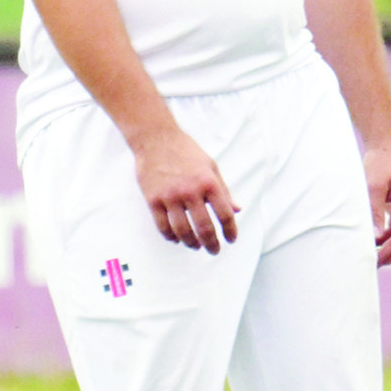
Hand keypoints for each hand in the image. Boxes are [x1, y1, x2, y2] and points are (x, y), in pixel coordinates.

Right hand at [130, 127, 239, 252]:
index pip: (224, 214)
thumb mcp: (211, 167)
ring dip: (191, 243)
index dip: (230, 230)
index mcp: (209, 183)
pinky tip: (177, 238)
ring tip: (196, 246)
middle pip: (204, 228)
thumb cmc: (186, 152)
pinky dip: (171, 236)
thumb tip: (237, 209)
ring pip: (183, 230)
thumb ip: (224, 190)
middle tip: (214, 250)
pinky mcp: (153, 200)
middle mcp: (191, 192)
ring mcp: (170, 197)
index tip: (231, 239)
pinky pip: (163, 226)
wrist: (156, 139)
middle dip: (212, 243)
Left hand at [365, 145, 390, 266]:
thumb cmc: (380, 162)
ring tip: (369, 255)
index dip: (390, 252)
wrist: (386, 145)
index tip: (373, 261)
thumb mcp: (373, 186)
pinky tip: (373, 240)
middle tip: (369, 264)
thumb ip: (375, 212)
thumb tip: (376, 238)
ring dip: (388, 247)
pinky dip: (387, 237)